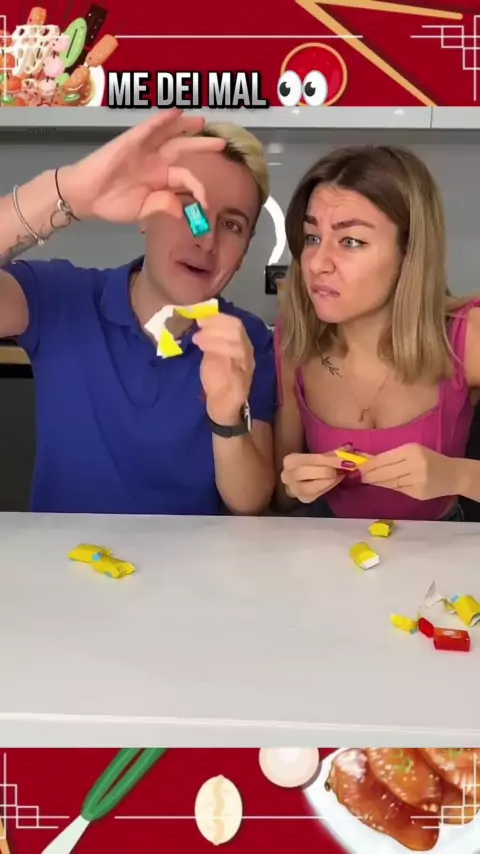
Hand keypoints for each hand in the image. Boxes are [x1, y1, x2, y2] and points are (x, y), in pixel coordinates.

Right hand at [58, 109, 225, 222]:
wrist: (86, 196)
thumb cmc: (113, 203)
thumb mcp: (144, 210)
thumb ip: (164, 206)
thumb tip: (183, 211)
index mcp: (161, 179)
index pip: (186, 178)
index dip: (198, 188)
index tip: (206, 202)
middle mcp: (156, 162)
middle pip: (183, 150)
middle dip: (202, 145)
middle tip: (222, 143)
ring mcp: (144, 150)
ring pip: (170, 134)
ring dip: (186, 126)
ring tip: (202, 121)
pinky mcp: (132, 141)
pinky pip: (150, 128)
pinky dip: (163, 120)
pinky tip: (176, 113)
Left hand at [194, 315, 254, 423]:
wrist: (223, 405)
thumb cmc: (218, 377)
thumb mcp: (212, 354)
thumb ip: (210, 339)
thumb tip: (200, 322)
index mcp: (240, 344)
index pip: (235, 324)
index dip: (218, 319)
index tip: (200, 318)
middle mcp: (246, 354)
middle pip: (237, 332)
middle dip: (216, 327)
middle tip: (198, 330)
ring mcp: (246, 369)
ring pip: (238, 348)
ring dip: (216, 341)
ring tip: (198, 341)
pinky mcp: (241, 385)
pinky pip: (237, 371)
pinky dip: (223, 361)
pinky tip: (208, 355)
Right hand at [281, 452, 344, 502]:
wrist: (299, 480)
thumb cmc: (311, 465)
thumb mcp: (319, 457)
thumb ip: (332, 454)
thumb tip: (349, 448)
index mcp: (290, 460)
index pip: (312, 459)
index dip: (331, 459)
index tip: (347, 460)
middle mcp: (287, 476)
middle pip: (308, 473)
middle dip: (328, 470)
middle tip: (344, 468)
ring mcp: (294, 490)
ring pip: (312, 486)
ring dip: (329, 481)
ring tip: (340, 475)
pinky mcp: (303, 499)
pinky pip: (318, 494)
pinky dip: (329, 486)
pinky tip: (335, 481)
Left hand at [360, 443, 458, 500]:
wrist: (453, 474)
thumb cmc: (429, 459)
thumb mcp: (412, 451)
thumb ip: (392, 456)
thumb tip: (367, 460)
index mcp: (412, 451)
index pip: (385, 458)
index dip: (370, 464)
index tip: (357, 467)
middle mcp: (415, 465)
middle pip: (385, 472)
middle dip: (370, 475)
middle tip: (357, 476)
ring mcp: (417, 481)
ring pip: (390, 482)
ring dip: (376, 482)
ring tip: (366, 480)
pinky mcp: (418, 493)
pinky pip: (398, 489)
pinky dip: (388, 486)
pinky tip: (380, 484)